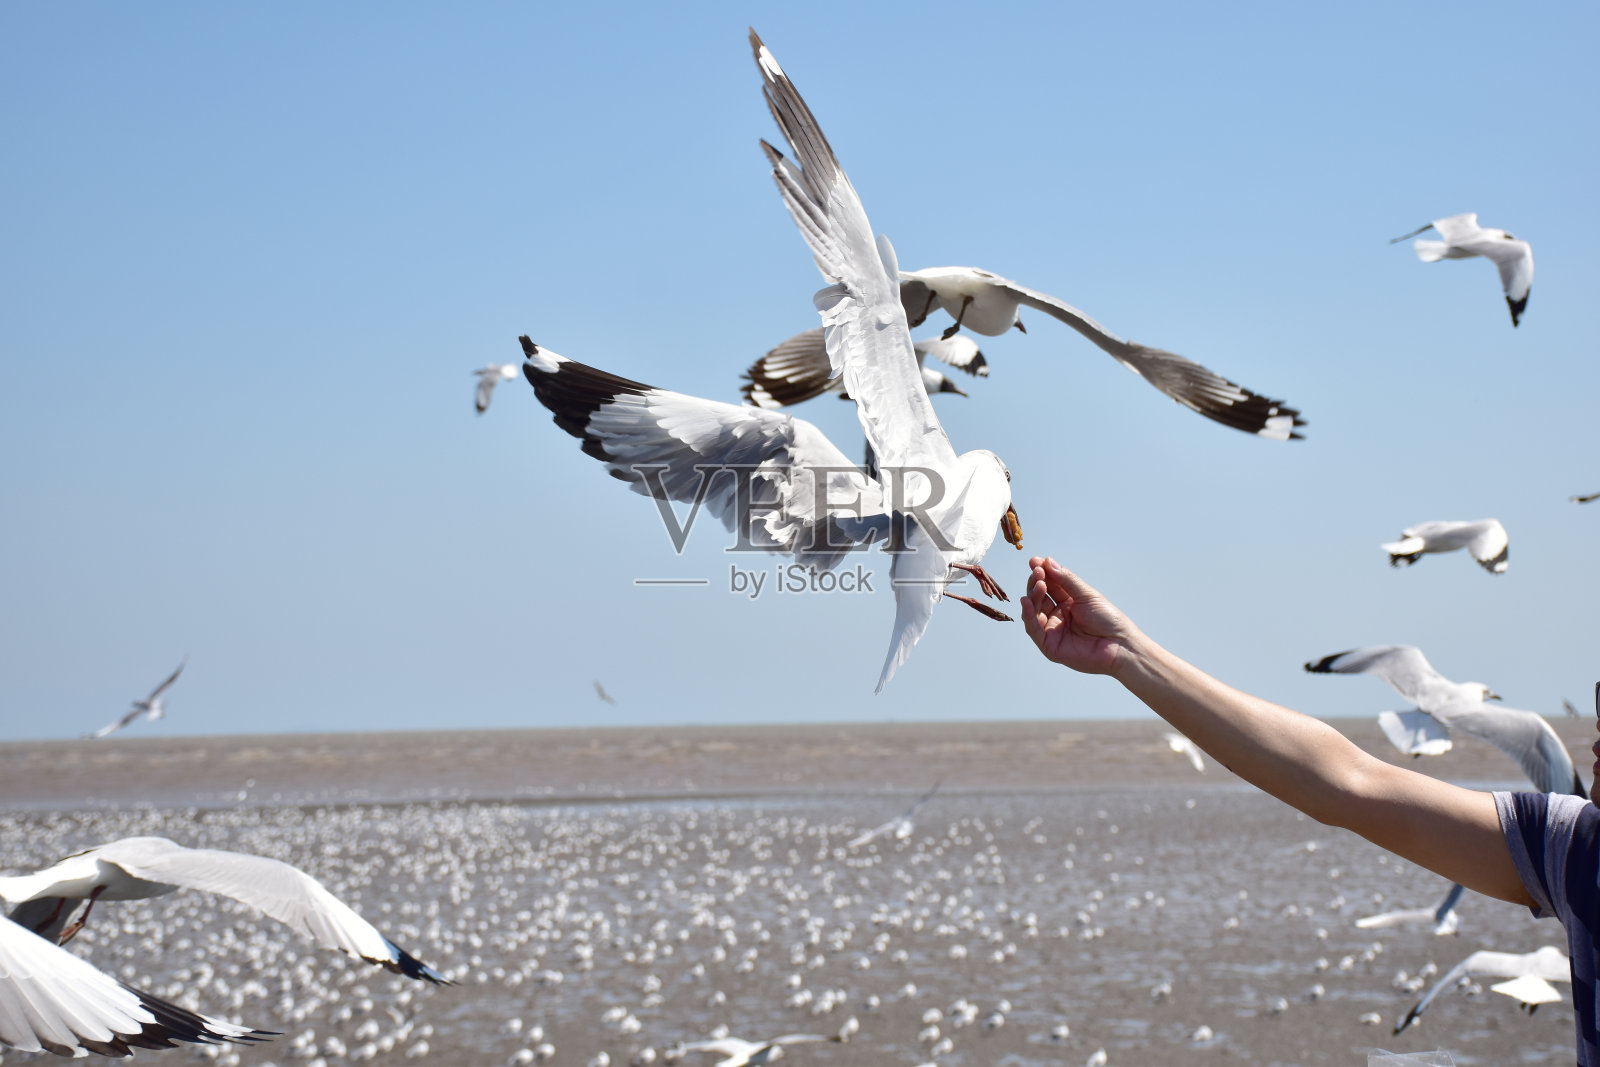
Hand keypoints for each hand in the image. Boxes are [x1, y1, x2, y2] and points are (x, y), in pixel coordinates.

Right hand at [1020, 557, 1136, 675]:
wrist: (1120, 645)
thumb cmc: (1108, 619)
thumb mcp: (1086, 595)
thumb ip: (1066, 580)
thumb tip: (1047, 561)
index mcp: (1068, 603)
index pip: (1050, 585)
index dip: (1042, 573)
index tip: (1035, 561)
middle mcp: (1058, 616)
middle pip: (1039, 597)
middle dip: (1037, 582)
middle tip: (1037, 571)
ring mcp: (1053, 631)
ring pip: (1033, 611)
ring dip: (1033, 596)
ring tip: (1039, 583)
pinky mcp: (1049, 646)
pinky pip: (1033, 629)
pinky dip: (1027, 615)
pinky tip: (1026, 601)